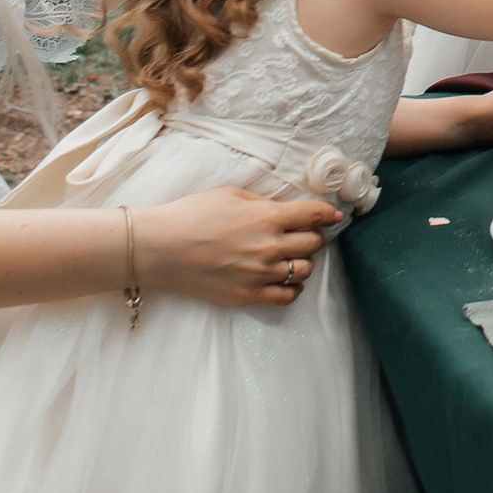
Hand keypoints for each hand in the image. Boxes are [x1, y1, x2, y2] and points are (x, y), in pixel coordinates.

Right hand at [135, 186, 341, 308]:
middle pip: (314, 244)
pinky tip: (285, 280)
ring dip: (303, 262)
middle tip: (304, 235)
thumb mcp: (232, 195)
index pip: (314, 215)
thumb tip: (286, 209)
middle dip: (313, 237)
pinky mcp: (247, 296)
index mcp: (268, 217)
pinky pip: (286, 297)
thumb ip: (264, 203)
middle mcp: (270, 247)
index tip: (333, 216)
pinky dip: (292, 288)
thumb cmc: (192, 215)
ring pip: (304, 270)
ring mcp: (260, 274)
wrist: (160, 249)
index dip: (327, 214)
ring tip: (291, 257)